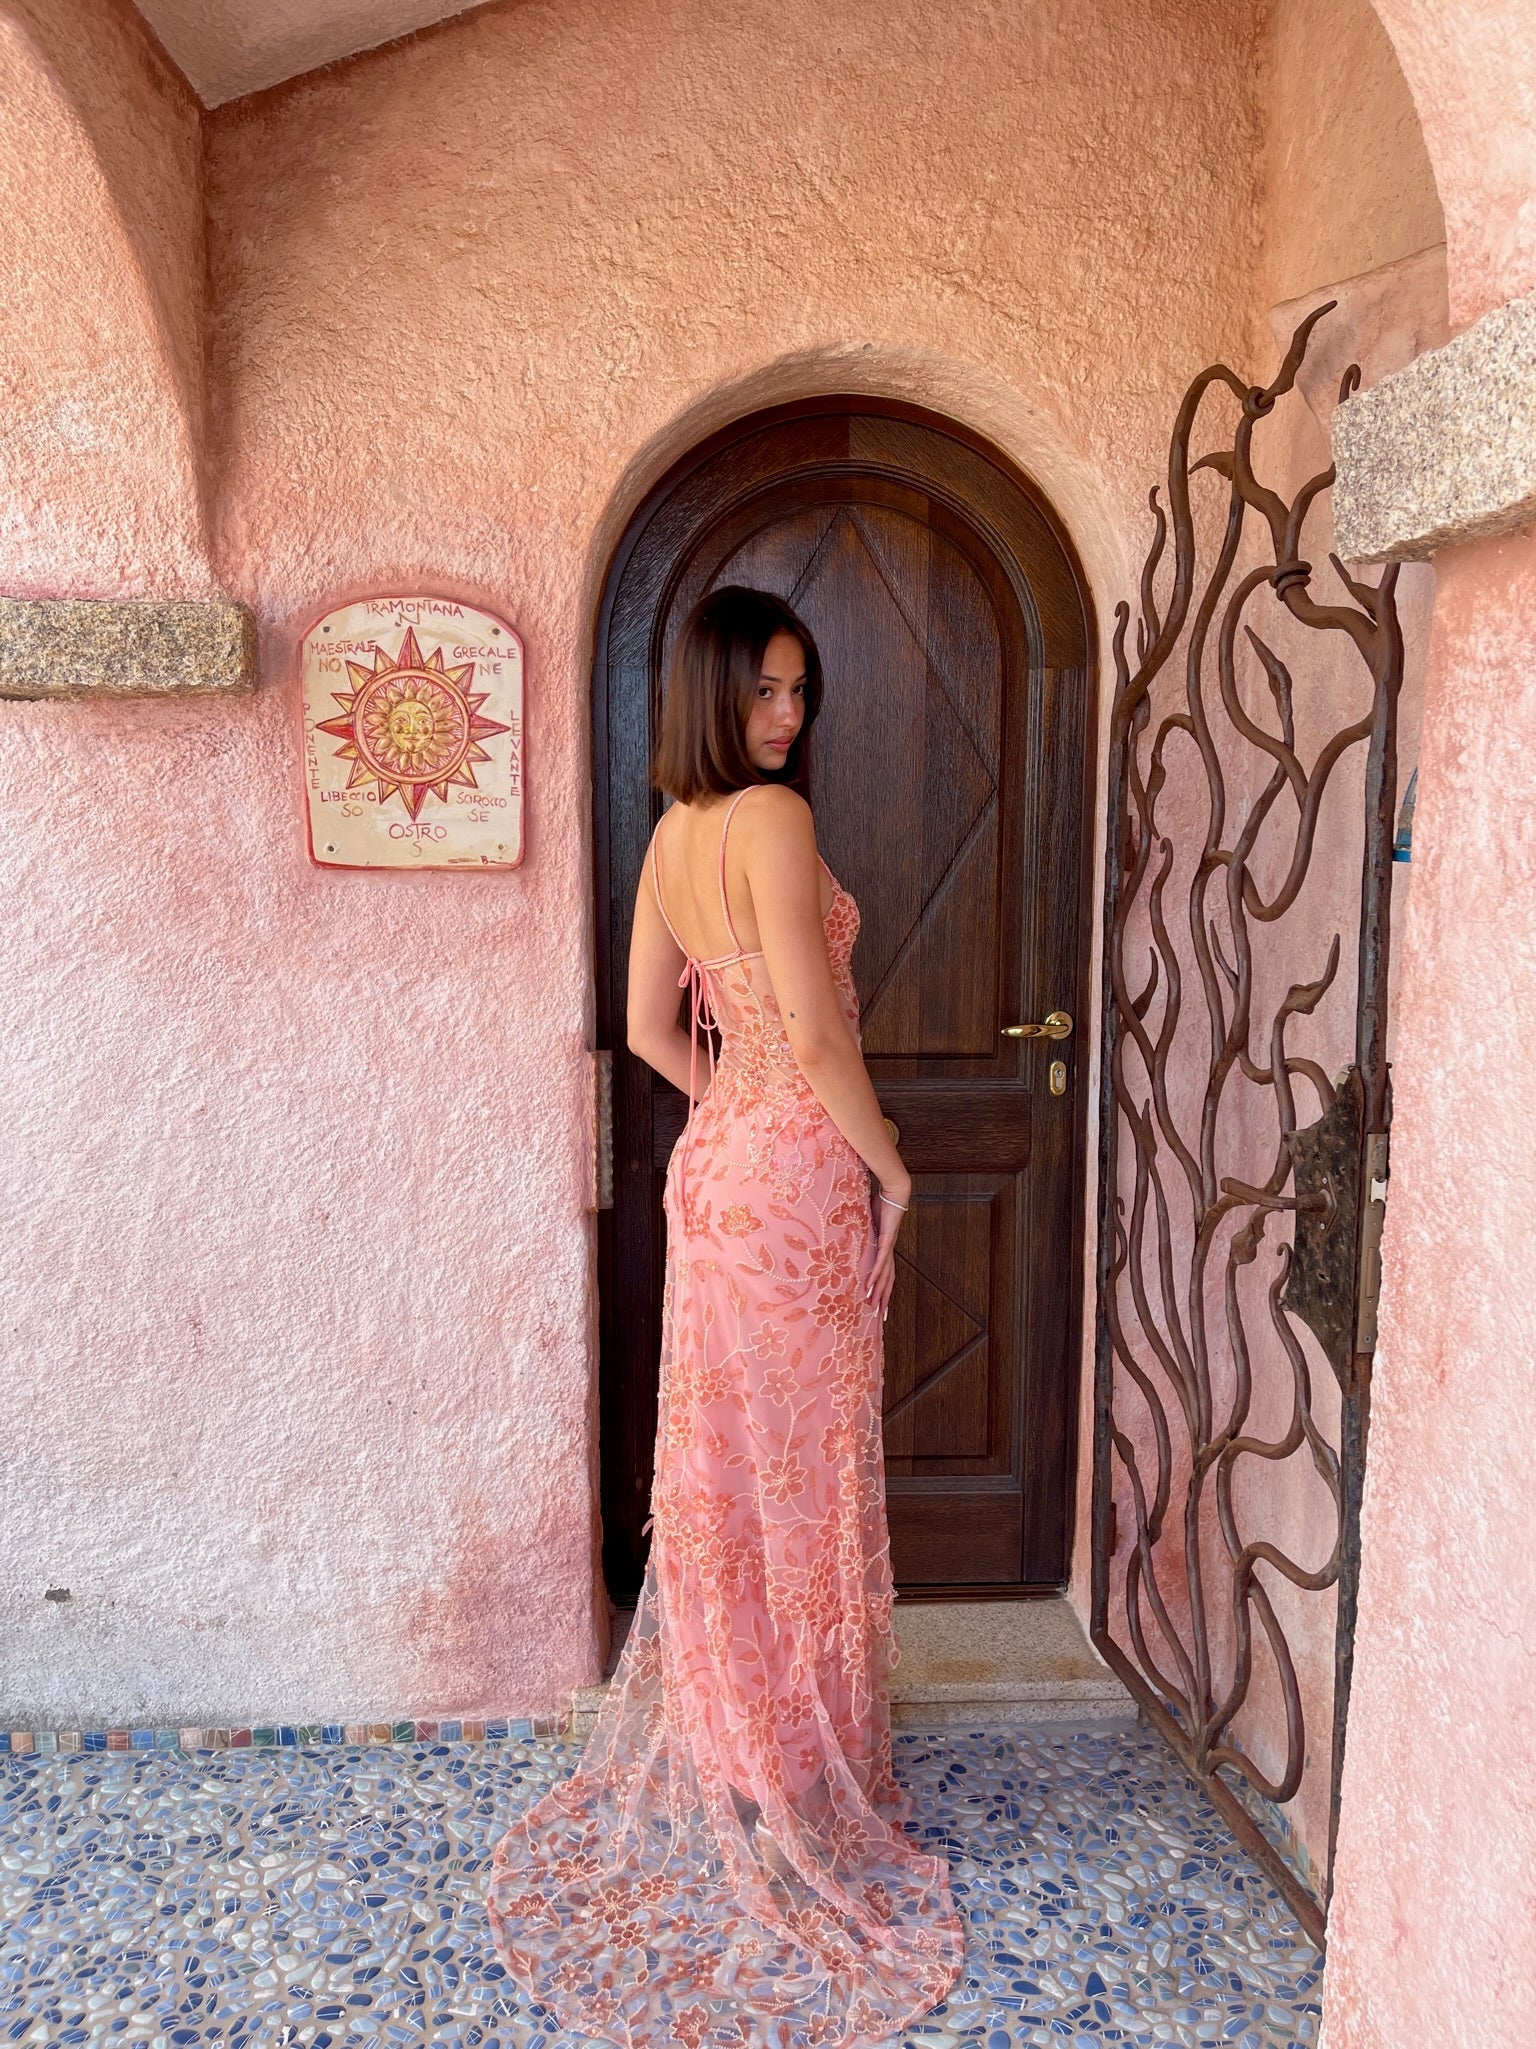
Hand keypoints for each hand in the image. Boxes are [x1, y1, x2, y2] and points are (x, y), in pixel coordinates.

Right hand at [864, 1184, 907, 1316]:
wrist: (895, 1191)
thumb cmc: (881, 1202)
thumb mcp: (866, 1219)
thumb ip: (859, 1228)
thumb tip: (844, 1228)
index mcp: (885, 1248)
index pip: (885, 1273)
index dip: (883, 1289)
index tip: (879, 1304)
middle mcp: (888, 1251)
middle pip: (888, 1280)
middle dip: (884, 1299)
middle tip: (881, 1317)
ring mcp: (888, 1247)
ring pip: (885, 1276)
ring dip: (879, 1293)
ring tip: (874, 1308)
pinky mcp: (887, 1240)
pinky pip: (880, 1262)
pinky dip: (875, 1276)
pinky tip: (870, 1287)